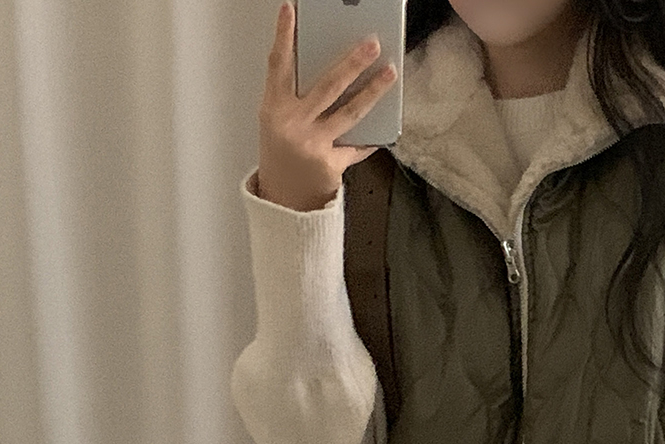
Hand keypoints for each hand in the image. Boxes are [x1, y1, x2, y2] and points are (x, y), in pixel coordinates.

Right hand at [258, 3, 397, 211]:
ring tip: (390, 73)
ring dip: (373, 91)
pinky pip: (356, 146)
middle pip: (327, 85)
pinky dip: (370, 138)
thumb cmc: (282, 156)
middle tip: (372, 43)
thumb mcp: (280, 122)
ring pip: (349, 111)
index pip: (278, 64)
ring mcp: (311, 144)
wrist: (283, 203)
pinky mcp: (329, 164)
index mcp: (274, 108)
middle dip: (352, 62)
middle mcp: (292, 123)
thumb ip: (298, 97)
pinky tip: (384, 129)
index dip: (283, 35)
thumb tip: (334, 72)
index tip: (290, 10)